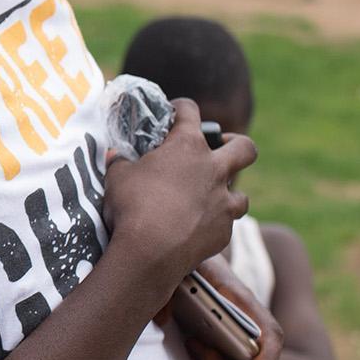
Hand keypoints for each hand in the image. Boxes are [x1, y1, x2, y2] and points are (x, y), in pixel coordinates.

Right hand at [102, 99, 255, 289]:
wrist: (150, 251)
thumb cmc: (132, 207)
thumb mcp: (117, 177)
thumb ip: (120, 162)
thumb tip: (114, 155)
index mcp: (187, 147)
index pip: (191, 111)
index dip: (182, 108)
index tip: (175, 112)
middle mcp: (213, 170)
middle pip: (245, 148)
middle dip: (237, 145)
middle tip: (222, 149)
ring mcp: (223, 203)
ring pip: (242, 196)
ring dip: (229, 195)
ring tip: (212, 200)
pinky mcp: (223, 232)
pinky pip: (226, 226)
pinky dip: (214, 226)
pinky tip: (198, 230)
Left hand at [171, 255, 283, 359]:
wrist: (197, 260)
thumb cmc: (192, 263)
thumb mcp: (179, 265)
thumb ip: (168, 287)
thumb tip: (163, 319)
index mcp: (245, 303)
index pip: (272, 339)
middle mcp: (254, 328)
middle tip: (196, 345)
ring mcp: (246, 343)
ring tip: (193, 343)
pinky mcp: (232, 354)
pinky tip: (193, 345)